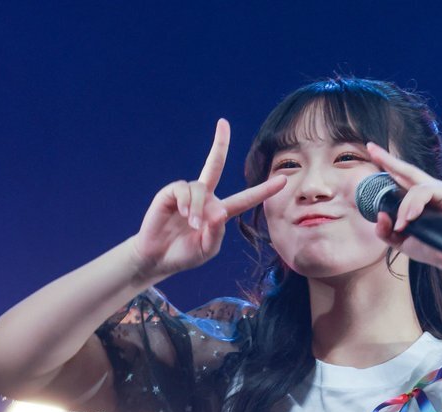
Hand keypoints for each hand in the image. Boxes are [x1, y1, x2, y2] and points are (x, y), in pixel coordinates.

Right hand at [129, 118, 286, 282]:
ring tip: (193, 224)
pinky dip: (186, 202)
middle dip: (219, 144)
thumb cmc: (185, 255)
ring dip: (198, 207)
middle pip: (214, 165)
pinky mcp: (170, 193)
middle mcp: (205, 198)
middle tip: (223, 123)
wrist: (159, 257)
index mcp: (220, 212)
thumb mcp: (207, 249)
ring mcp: (188, 194)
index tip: (283, 180)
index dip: (263, 190)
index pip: (245, 199)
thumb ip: (216, 233)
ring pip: (199, 187)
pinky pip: (183, 189)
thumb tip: (219, 211)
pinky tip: (183, 215)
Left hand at [365, 141, 441, 272]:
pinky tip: (410, 218)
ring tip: (402, 226)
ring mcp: (440, 191)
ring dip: (404, 207)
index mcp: (418, 199)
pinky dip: (415, 205)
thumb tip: (380, 215)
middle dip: (388, 159)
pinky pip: (426, 192)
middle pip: (407, 170)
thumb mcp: (401, 241)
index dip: (387, 165)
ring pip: (414, 188)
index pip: (400, 178)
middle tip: (371, 148)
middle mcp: (429, 191)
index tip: (370, 150)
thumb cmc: (430, 249)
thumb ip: (385, 230)